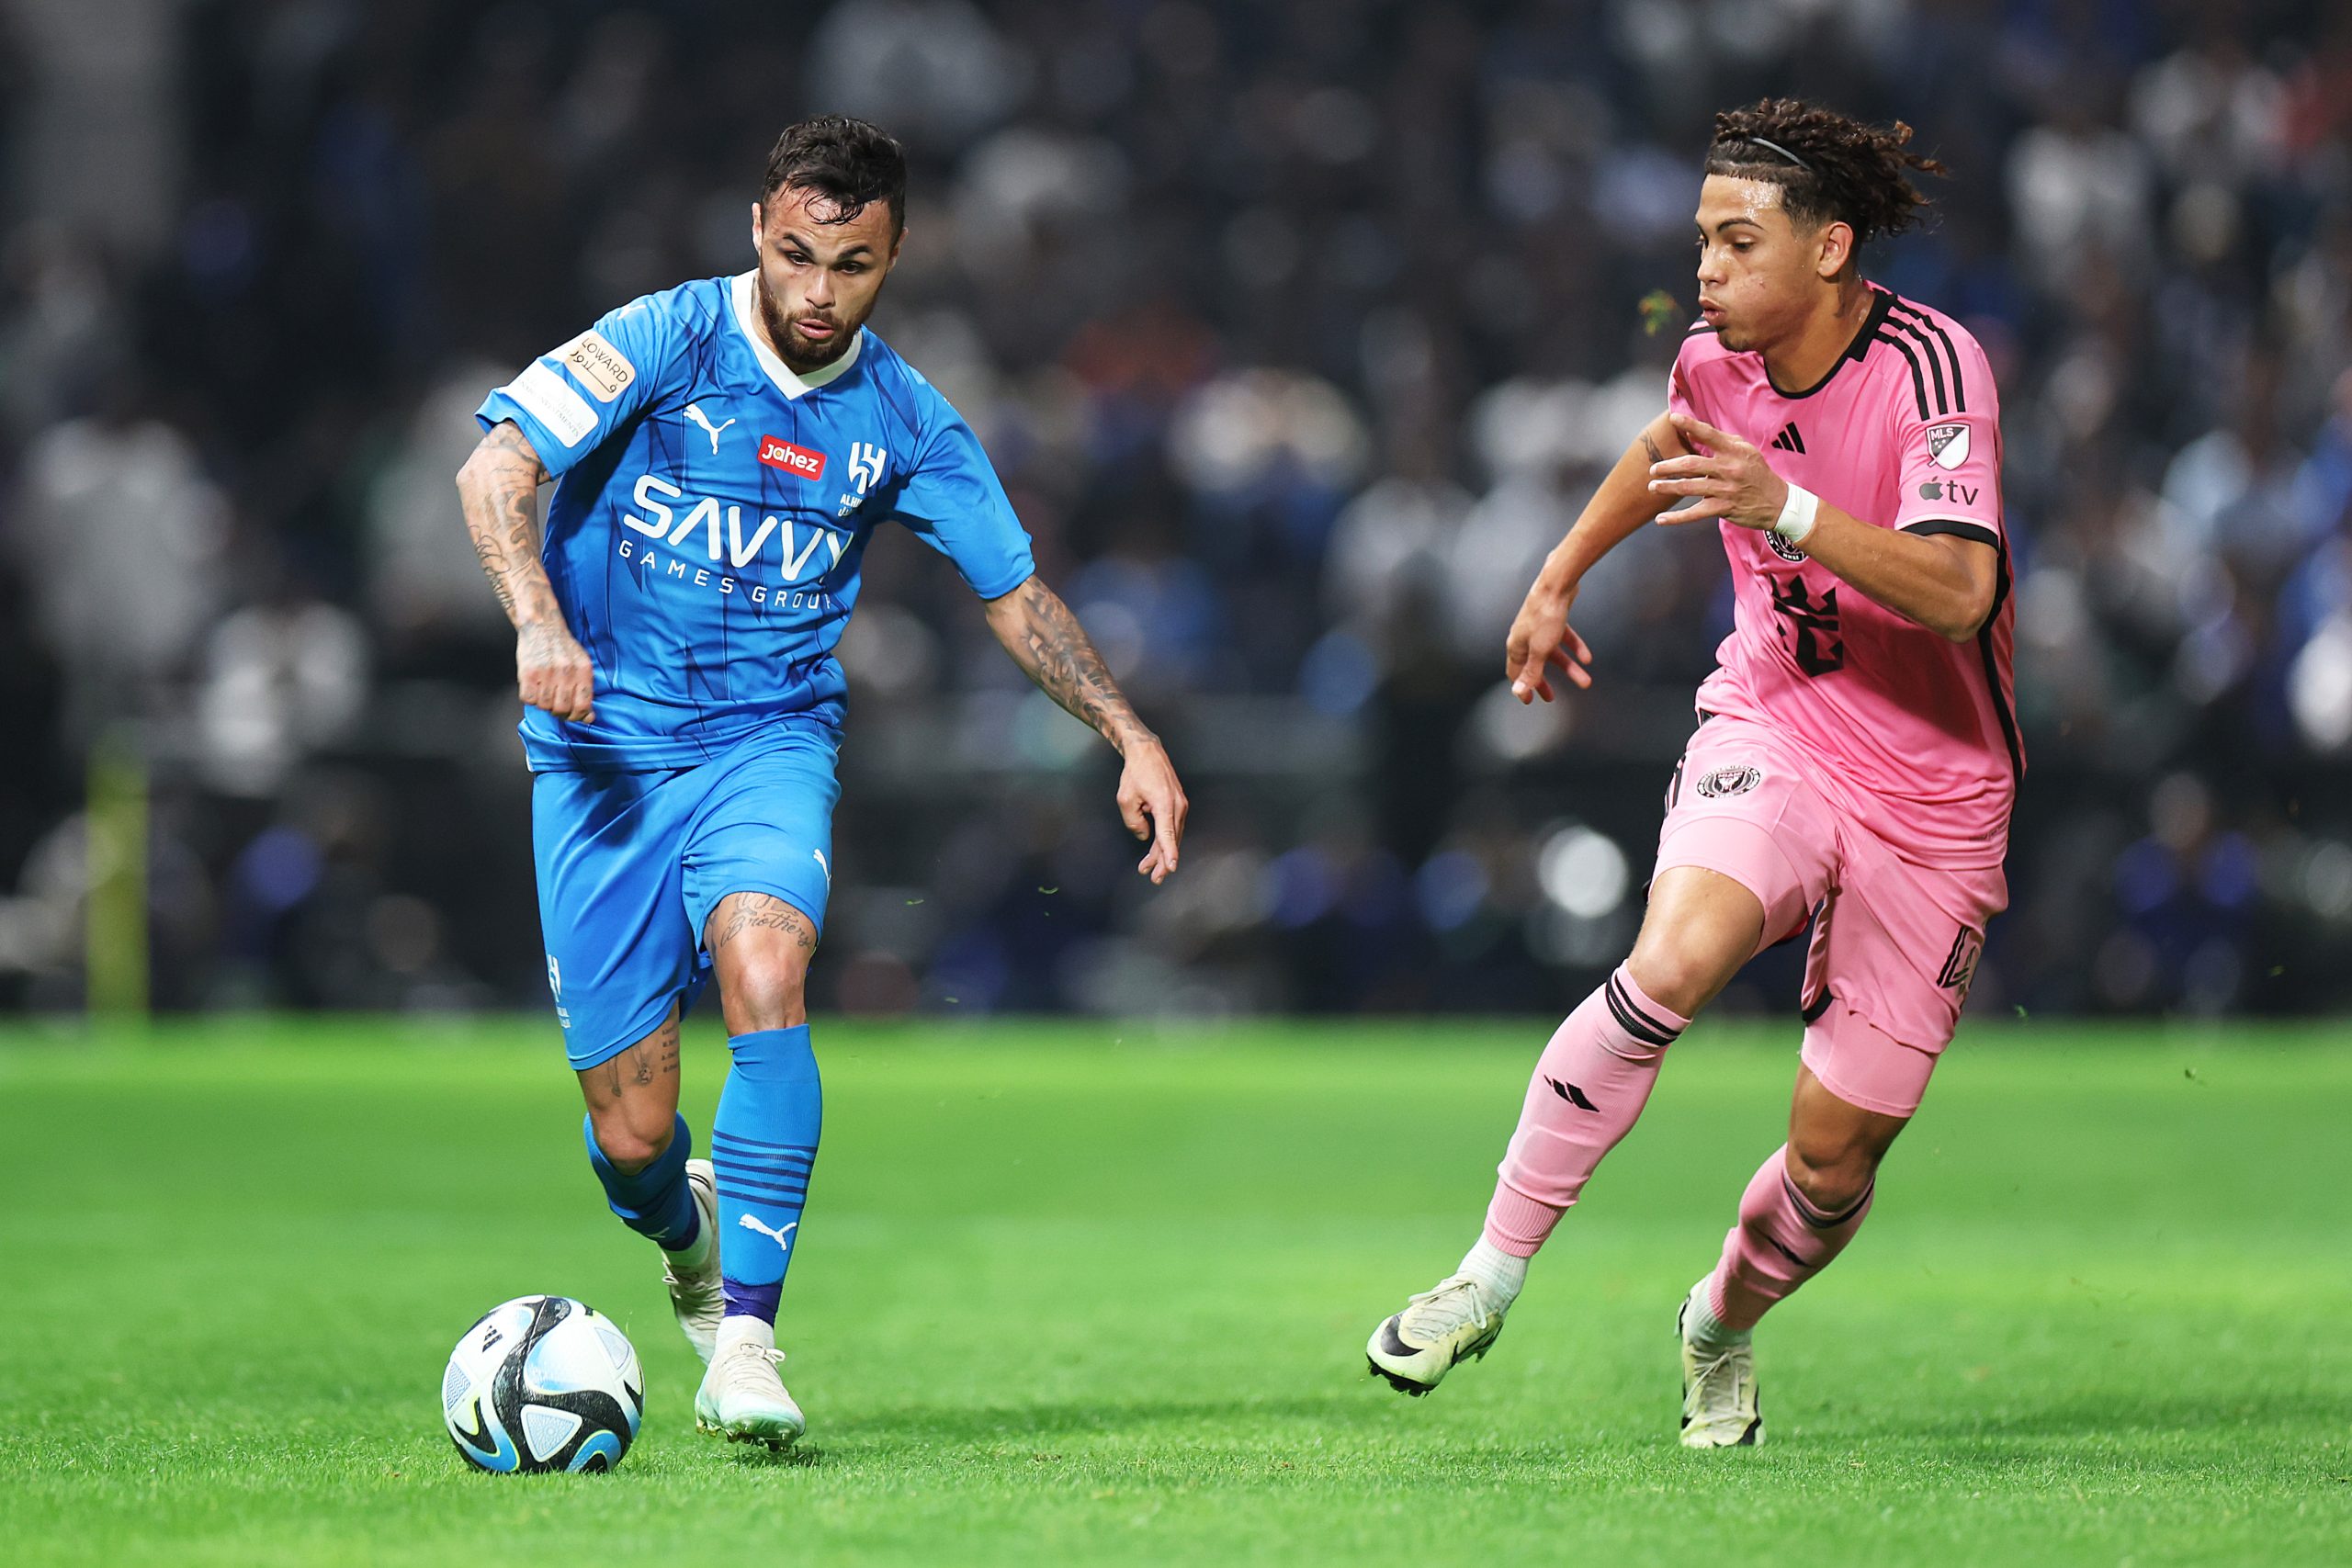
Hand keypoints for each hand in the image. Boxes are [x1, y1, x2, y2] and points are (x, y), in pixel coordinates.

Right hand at [516, 620, 594, 721]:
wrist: (542, 625)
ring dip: (543, 703)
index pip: (583, 706)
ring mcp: (546, 672)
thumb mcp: (581, 664)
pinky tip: (534, 688)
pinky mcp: (528, 672)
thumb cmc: (562, 647)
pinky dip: (530, 698)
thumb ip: (586, 691)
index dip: (578, 716)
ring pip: (544, 706)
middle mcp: (566, 672)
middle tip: (555, 704)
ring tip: (544, 691)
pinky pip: (528, 699)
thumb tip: (588, 717)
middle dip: (559, 712)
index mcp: (583, 671)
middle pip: (562, 709)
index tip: (573, 715)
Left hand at [1115, 735, 1187, 883]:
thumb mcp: (1126, 799)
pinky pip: (1172, 827)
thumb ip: (1134, 821)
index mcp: (1164, 803)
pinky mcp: (1178, 805)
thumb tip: (1144, 836)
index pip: (1167, 833)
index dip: (1169, 852)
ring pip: (1173, 835)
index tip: (1171, 867)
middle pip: (1171, 839)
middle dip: (1162, 861)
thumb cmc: (1136, 772)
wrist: (1147, 752)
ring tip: (1148, 868)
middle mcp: (1177, 805)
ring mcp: (1180, 805)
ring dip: (1162, 852)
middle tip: (1153, 877)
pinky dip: (1165, 840)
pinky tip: (1155, 851)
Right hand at [1505, 581, 1593, 703]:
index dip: (1522, 688)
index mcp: (1517, 646)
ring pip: (1554, 654)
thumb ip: (1531, 672)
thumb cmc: (1544, 616)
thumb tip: (1518, 692)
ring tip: (1585, 680)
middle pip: (1534, 665)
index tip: (1529, 701)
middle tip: (1551, 697)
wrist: (1556, 586)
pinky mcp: (1554, 620)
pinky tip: (1587, 658)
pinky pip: (1564, 639)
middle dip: (1544, 682)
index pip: (1515, 673)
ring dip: (1569, 669)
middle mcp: (1525, 638)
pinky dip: (1575, 648)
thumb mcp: (1540, 650)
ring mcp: (1539, 629)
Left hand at [1648, 412, 1788, 530]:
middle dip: (1668, 466)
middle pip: (1691, 464)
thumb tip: (1697, 430)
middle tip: (1653, 469)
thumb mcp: (1747, 452)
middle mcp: (1729, 468)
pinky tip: (1660, 519)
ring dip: (1668, 487)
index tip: (1673, 419)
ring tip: (1652, 487)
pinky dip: (1676, 517)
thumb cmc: (1757, 474)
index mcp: (1734, 451)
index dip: (1690, 425)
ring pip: (1690, 487)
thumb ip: (1724, 441)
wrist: (1778, 502)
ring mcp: (1726, 489)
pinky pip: (1695, 513)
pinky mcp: (1724, 508)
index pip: (1709, 435)